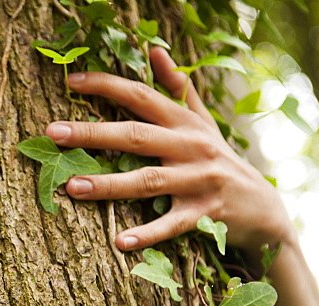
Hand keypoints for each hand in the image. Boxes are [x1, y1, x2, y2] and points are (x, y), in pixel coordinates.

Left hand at [46, 47, 294, 253]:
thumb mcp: (202, 122)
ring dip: (108, 184)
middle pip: (136, 136)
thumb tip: (154, 50)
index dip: (107, 86)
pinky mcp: (204, 215)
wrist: (264, 208)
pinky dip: (146, 234)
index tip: (71, 82)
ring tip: (72, 186)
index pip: (141, 97)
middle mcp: (191, 147)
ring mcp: (198, 181)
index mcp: (185, 122)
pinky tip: (119, 242)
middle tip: (54, 133)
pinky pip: (171, 225)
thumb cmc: (219, 160)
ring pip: (147, 180)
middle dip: (93, 133)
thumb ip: (178, 88)